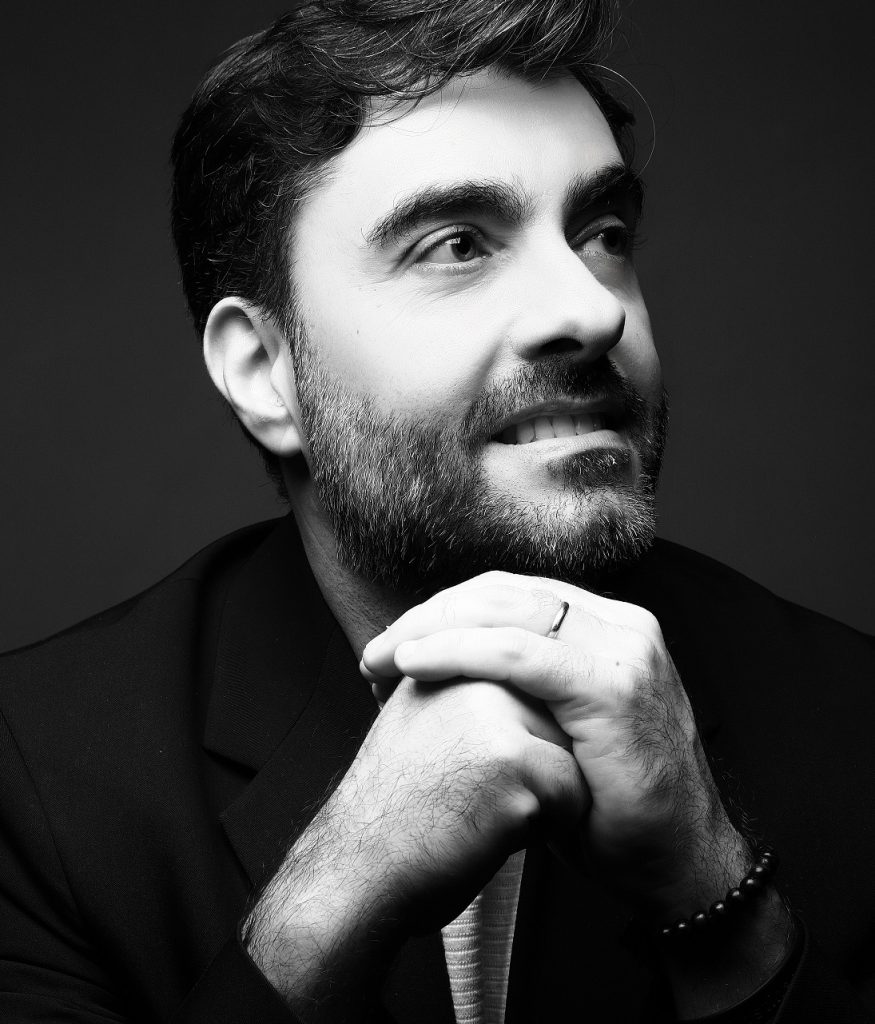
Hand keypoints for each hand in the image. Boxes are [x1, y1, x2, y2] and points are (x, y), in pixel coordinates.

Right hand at [245, 666, 585, 1019]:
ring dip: (542, 794)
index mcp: (454, 657)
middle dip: (535, 762)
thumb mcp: (421, 713)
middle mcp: (477, 674)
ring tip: (478, 805)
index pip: (532, 690)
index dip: (512, 743)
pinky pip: (574, 796)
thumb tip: (520, 671)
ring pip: (571, 756)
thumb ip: (464, 681)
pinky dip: (546, 827)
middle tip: (469, 789)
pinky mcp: (515, 762)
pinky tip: (489, 829)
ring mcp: (497, 715)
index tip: (465, 769)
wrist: (358, 866)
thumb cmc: (396, 804)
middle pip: (558, 720)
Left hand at [361, 570, 748, 918]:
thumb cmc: (608, 805)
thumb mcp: (559, 727)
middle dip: (430, 615)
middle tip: (376, 650)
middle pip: (502, 593)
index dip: (446, 613)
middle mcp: (620, 624)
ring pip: (505, 611)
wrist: (676, 864)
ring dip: (431, 628)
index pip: (511, 595)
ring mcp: (623, 650)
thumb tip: (443, 668)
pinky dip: (458, 652)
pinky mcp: (613, 687)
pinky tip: (413, 663)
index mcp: (606, 626)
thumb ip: (521, 685)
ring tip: (381, 656)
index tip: (395, 648)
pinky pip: (518, 653)